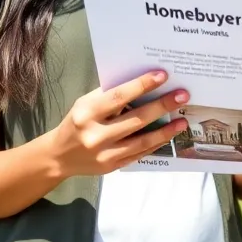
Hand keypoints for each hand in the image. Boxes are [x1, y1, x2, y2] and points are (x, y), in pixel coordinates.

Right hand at [51, 70, 188, 177]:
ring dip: (166, 130)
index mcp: (87, 113)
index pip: (119, 97)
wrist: (58, 156)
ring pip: (142, 140)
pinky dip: (156, 143)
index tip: (163, 75)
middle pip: (136, 119)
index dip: (142, 85)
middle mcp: (96, 135)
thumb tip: (143, 82)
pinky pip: (139, 154)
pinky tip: (169, 134)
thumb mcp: (85, 104)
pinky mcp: (112, 166)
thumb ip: (109, 95)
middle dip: (162, 105)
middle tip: (183, 95)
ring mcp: (105, 154)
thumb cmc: (76, 122)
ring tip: (183, 120)